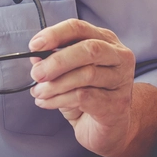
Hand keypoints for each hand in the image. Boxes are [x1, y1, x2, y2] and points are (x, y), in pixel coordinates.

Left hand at [28, 19, 137, 156]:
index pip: (79, 28)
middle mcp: (119, 57)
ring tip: (39, 93)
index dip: (55, 35)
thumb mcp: (68, 74)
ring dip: (55, 85)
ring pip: (86, 74)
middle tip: (36, 74)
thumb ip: (54, 61)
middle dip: (57, 61)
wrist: (107, 128)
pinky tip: (47, 103)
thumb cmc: (88, 96)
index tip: (34, 46)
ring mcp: (122, 80)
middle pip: (89, 49)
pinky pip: (84, 97)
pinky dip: (59, 100)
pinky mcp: (117, 104)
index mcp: (106, 41)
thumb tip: (36, 56)